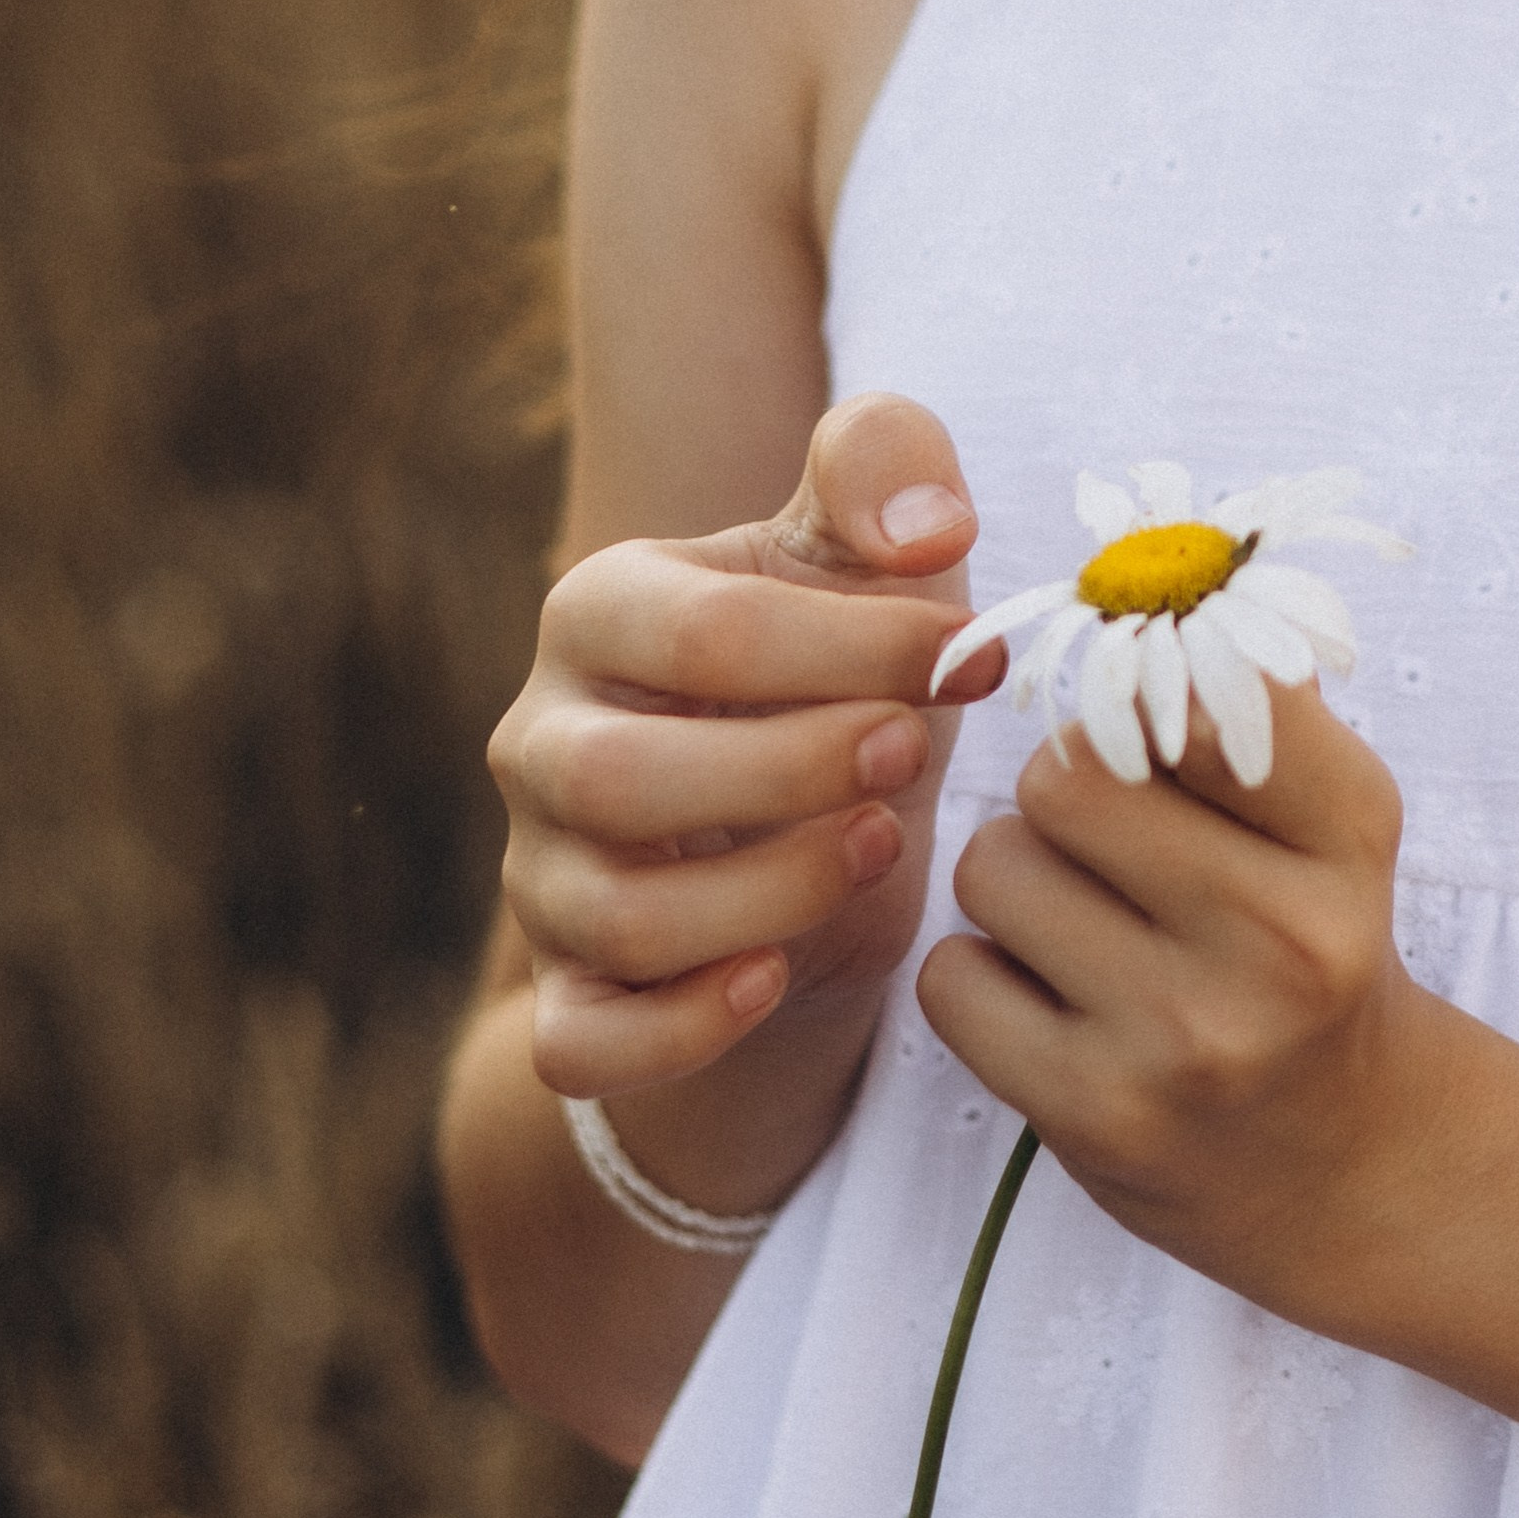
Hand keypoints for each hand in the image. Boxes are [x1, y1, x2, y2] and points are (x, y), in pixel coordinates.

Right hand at [489, 393, 1000, 1098]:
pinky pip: (578, 1044)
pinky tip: (775, 980)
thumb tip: (928, 523)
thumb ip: (888, 473)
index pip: (702, 632)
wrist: (821, 822)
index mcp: (600, 608)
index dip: (855, 646)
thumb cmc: (844, 663)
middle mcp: (541, 738)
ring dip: (768, 894)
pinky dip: (674, 1031)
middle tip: (917, 752)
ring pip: (614, 917)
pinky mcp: (572, 992)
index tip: (977, 653)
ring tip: (886, 843)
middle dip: (789, 771)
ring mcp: (544, 874)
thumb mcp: (867, 552)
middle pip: (619, 778)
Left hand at [918, 675, 1429, 1312]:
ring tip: (1083, 925)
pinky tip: (1051, 1002)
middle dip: (1058, 793)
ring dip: (1015, 882)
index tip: (1140, 724)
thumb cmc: (1309, 943)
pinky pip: (953, 979)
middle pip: (1062, 777)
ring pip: (995, 867)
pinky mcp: (1098, 1116)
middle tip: (1101, 838)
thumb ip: (1245, 700)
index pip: (1198, 687)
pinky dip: (980, 979)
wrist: (1347, 1162)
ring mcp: (1187, 1037)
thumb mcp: (1327, 821)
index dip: (1136, 693)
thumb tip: (1143, 586)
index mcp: (1348, 830)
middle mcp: (1280, 935)